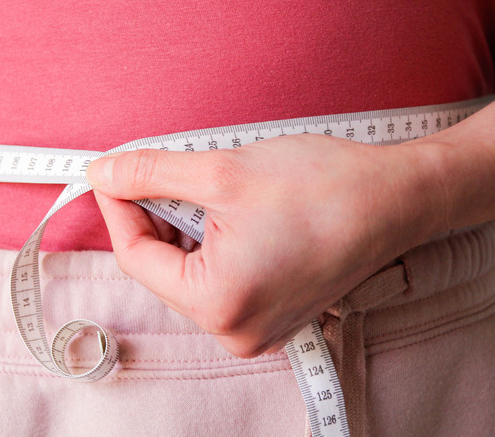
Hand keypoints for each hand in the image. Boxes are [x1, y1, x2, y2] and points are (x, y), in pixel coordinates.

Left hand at [86, 134, 440, 357]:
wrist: (397, 198)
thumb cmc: (322, 186)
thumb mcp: (221, 171)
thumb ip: (151, 173)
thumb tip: (104, 175)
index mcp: (218, 303)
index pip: (135, 258)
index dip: (118, 210)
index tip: (112, 175)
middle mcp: (234, 331)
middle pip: (162, 269)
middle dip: (154, 217)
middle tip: (162, 173)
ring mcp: (255, 330)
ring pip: (188, 274)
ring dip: (183, 229)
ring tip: (206, 190)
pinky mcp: (271, 317)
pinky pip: (218, 281)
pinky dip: (209, 245)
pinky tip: (225, 213)